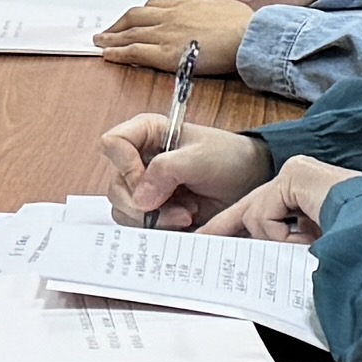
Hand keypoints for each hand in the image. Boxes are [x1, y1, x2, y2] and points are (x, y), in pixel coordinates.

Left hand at [95, 0, 252, 76]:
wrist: (248, 37)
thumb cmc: (243, 25)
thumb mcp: (228, 4)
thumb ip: (216, 3)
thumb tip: (218, 1)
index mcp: (185, 5)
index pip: (153, 7)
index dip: (138, 14)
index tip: (130, 18)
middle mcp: (171, 16)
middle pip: (135, 17)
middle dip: (118, 24)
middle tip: (107, 30)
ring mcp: (166, 33)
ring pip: (130, 33)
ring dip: (112, 38)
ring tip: (99, 42)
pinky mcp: (166, 53)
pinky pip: (134, 52)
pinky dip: (118, 53)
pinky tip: (107, 55)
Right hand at [103, 112, 269, 224]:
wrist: (248, 181)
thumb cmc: (228, 158)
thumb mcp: (199, 158)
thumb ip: (166, 171)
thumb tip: (139, 199)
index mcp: (146, 133)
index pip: (113, 144)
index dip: (126, 165)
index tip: (150, 181)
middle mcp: (139, 159)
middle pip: (116, 185)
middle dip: (144, 204)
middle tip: (176, 210)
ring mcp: (144, 187)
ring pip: (124, 210)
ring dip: (155, 219)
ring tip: (186, 215)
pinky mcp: (153, 209)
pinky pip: (140, 225)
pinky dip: (160, 228)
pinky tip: (185, 221)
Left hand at [207, 157, 353, 244]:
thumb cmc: (360, 239)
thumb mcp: (316, 247)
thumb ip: (289, 248)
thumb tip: (259, 261)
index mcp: (307, 196)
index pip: (264, 211)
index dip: (236, 225)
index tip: (211, 239)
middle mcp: (298, 179)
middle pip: (252, 208)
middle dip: (226, 227)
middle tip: (202, 240)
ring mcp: (295, 174)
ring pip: (258, 217)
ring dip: (278, 242)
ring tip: (311, 242)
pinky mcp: (292, 176)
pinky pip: (266, 217)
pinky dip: (283, 236)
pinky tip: (311, 235)